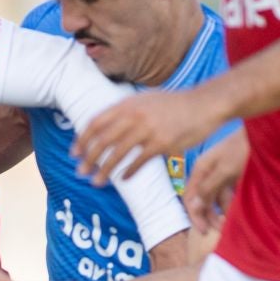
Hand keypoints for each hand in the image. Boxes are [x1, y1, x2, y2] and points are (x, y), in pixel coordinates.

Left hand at [72, 83, 229, 186]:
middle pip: (103, 140)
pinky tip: (123, 179)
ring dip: (104, 170)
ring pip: (117, 154)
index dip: (82, 139)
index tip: (74, 152)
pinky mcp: (161, 143)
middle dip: (88, 158)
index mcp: (128, 103)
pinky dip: (129, 172)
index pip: (96, 122)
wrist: (205, 104)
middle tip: (80, 171)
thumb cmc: (176, 104)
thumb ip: (127, 110)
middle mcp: (134, 115)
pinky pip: (138, 162)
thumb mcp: (147, 99)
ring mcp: (147, 129)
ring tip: (96, 182)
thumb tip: (107, 123)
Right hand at [185, 127, 247, 237]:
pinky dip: (230, 203)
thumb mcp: (225, 170)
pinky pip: (227, 194)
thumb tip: (193, 206)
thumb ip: (208, 188)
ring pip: (215, 199)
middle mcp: (206, 175)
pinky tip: (236, 211)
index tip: (203, 230)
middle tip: (219, 229)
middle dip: (209, 216)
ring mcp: (219, 175)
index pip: (190, 199)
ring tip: (230, 222)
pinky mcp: (231, 176)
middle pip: (202, 201)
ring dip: (221, 211)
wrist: (259, 132)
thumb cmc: (240, 148)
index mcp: (200, 172)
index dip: (195, 216)